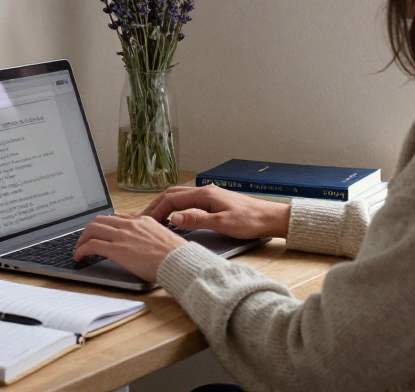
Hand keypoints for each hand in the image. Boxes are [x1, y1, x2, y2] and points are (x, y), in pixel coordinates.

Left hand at [73, 214, 186, 282]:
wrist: (179, 262)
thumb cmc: (177, 256)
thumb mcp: (164, 239)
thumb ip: (151, 237)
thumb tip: (146, 246)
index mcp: (143, 221)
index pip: (117, 218)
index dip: (105, 225)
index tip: (100, 232)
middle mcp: (131, 224)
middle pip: (100, 220)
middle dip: (89, 230)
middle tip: (85, 240)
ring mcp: (123, 236)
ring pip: (93, 229)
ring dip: (82, 239)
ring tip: (78, 249)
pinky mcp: (117, 250)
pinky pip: (92, 245)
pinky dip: (81, 250)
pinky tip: (79, 257)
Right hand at [142, 185, 289, 239]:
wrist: (271, 218)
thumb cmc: (250, 221)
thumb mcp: (222, 224)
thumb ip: (196, 220)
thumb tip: (173, 217)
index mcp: (204, 194)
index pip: (172, 199)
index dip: (156, 210)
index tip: (145, 222)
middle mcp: (205, 191)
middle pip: (172, 194)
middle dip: (156, 205)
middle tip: (143, 219)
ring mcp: (209, 195)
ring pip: (180, 196)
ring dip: (165, 205)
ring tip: (154, 218)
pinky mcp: (214, 201)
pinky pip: (188, 200)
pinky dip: (176, 206)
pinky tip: (174, 216)